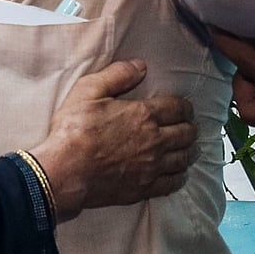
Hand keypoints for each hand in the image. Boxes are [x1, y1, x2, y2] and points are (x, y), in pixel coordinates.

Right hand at [30, 59, 196, 220]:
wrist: (65, 170)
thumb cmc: (73, 130)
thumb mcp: (88, 90)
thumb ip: (117, 75)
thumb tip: (139, 66)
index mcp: (142, 115)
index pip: (177, 108)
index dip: (185, 107)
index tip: (185, 108)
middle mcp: (154, 141)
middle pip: (186, 133)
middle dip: (189, 127)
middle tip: (187, 126)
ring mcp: (151, 166)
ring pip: (184, 158)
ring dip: (189, 150)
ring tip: (188, 147)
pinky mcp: (145, 188)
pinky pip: (173, 183)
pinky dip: (180, 176)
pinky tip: (179, 173)